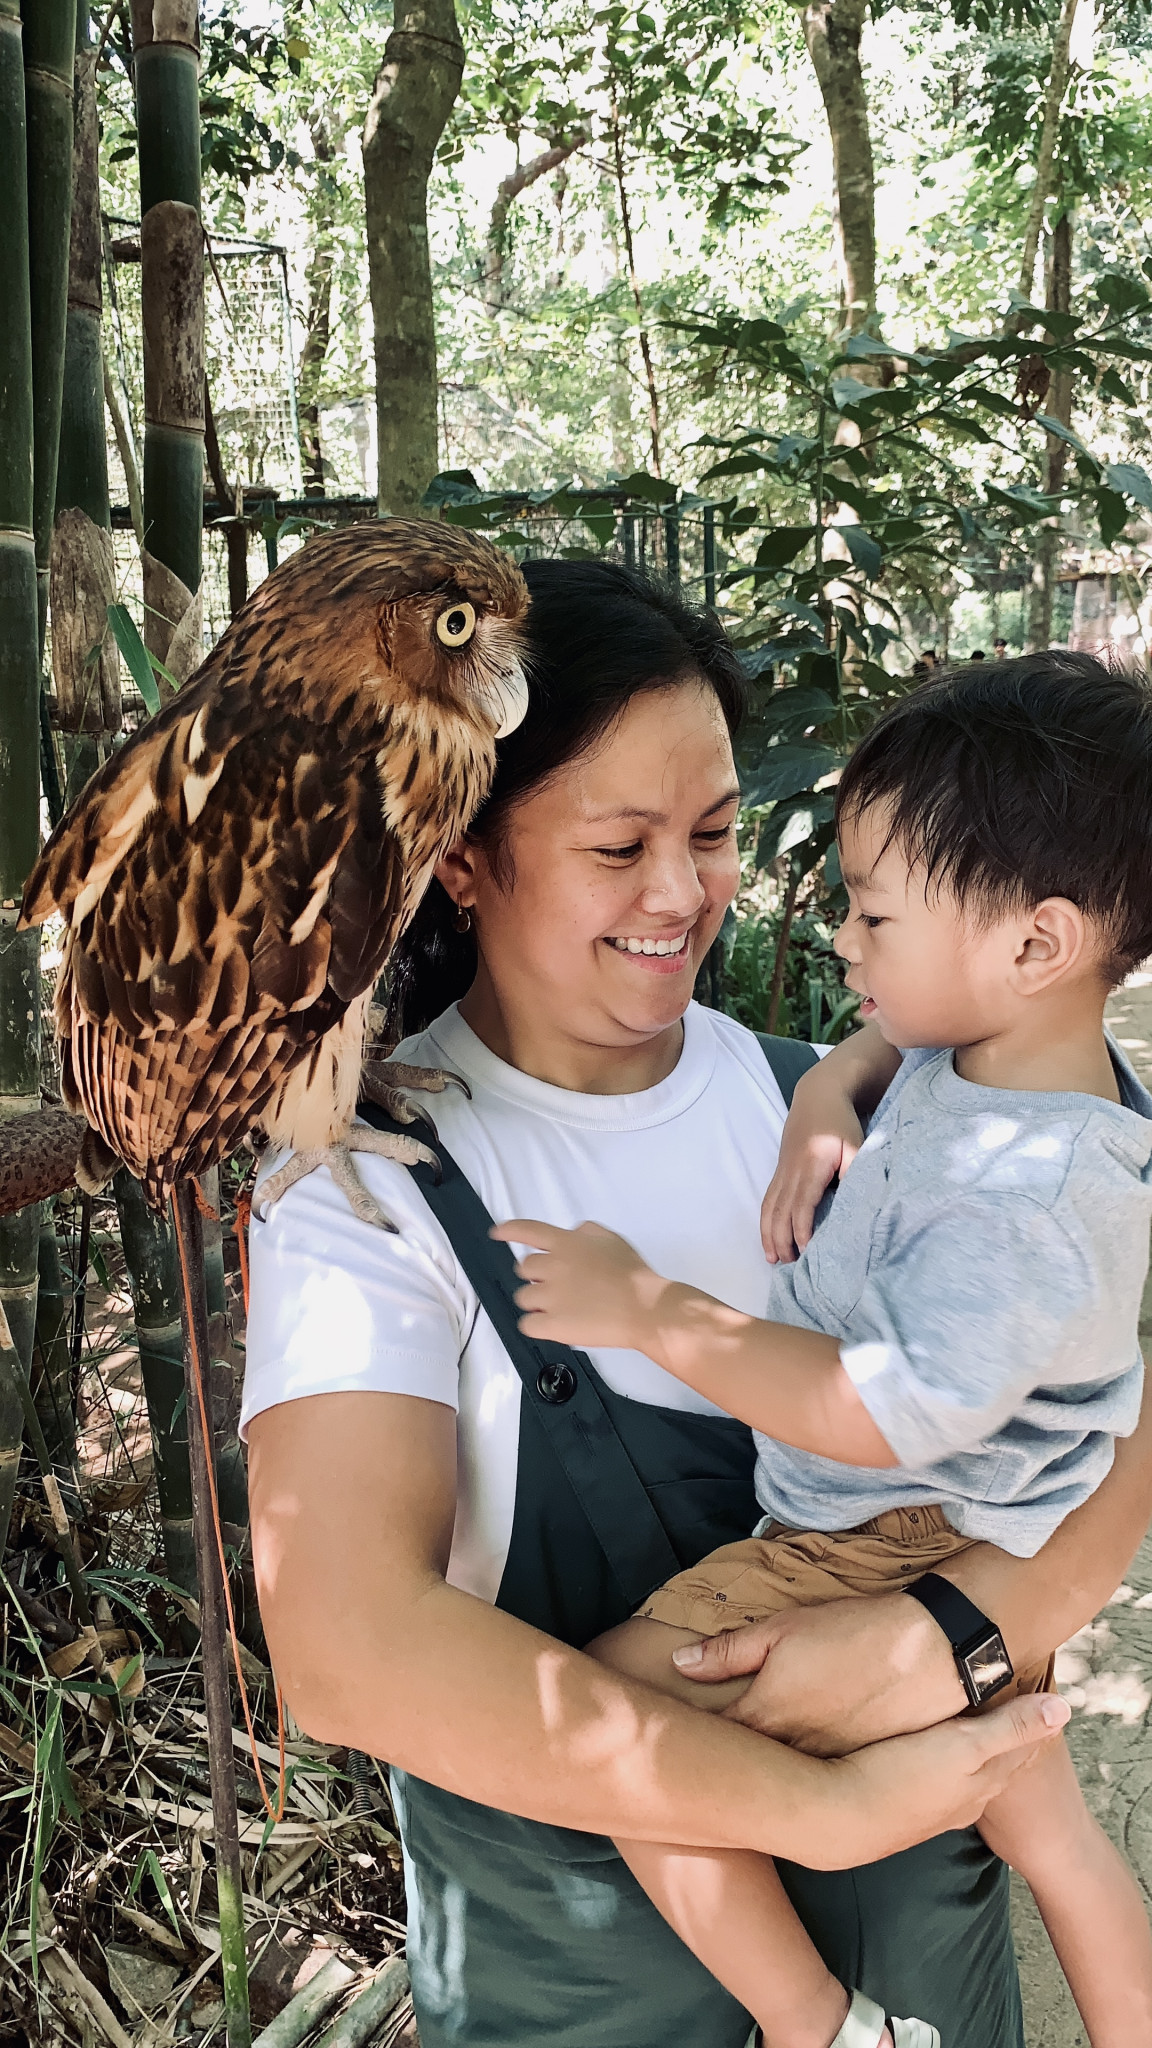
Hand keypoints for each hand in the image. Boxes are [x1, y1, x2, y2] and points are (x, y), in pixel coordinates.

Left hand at [490, 1218, 665, 1350]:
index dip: (509, 1230)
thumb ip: (586, 1233)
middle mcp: (551, 1267)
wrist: (644, 1308)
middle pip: (524, 1268)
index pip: (528, 1230)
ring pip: (523, 1297)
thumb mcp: (611, 1239)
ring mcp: (549, 1298)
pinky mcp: (550, 1325)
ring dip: (536, 1302)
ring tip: (561, 1308)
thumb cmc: (632, 1273)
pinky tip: (553, 1325)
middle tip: (559, 1286)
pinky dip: (536, 1325)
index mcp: (566, 1244)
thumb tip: (570, 1234)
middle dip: (537, 1276)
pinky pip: (527, 1324)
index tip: (496, 1233)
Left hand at [673, 1592, 968, 1755]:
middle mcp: (791, 1753)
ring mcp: (826, 1768)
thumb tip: (678, 1663)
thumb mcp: (784, 1627)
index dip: (691, 1741)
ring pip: (781, 1781)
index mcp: (767, 1714)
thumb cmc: (853, 1632)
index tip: (670, 1740)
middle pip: (744, 1766)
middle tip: (693, 1761)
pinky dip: (802, 1781)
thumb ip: (728, 1650)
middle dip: (723, 1763)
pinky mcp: (857, 1773)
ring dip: (763, 1776)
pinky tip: (794, 1776)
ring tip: (740, 1770)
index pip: (714, 1739)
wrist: (929, 1652)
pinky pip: (818, 1784)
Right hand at [761, 1087, 863, 1264]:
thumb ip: (855, 1171)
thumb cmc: (841, 1122)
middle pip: (782, 1211)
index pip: (803, 1203)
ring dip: (770, 1235)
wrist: (818, 1097)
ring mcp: (782, 1172)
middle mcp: (791, 1171)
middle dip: (783, 1240)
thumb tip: (855, 1202)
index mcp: (811, 1165)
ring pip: (770, 1208)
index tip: (805, 1251)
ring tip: (774, 1259)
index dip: (802, 1229)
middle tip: (790, 1266)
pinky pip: (767, 1201)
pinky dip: (765, 1222)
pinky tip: (768, 1239)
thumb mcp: (856, 1144)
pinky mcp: (779, 1172)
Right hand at [812, 1691, 1068, 1870]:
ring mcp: (933, 1809)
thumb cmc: (899, 1777)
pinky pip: (936, 1785)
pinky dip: (943, 1767)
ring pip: (965, 1777)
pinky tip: (928, 1762)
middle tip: (1016, 1711)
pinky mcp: (904, 1811)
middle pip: (996, 1767)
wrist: (839, 1821)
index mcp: (981, 1779)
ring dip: (974, 1756)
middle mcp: (963, 1799)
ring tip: (974, 1732)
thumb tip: (1065, 1709)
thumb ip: (1011, 1728)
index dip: (1033, 1724)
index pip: (1020, 1749)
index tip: (1044, 1697)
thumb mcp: (964, 1747)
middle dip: (1008, 1741)